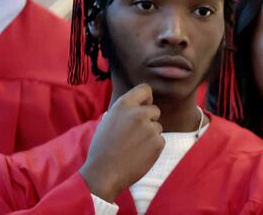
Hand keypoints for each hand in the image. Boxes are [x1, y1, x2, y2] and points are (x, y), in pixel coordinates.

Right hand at [80, 84, 164, 200]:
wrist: (104, 172)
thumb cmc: (102, 147)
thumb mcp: (108, 120)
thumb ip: (124, 111)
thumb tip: (138, 105)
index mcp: (124, 105)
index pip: (145, 89)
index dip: (146, 98)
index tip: (144, 105)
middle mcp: (138, 113)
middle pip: (155, 109)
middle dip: (149, 119)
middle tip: (135, 133)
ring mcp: (150, 128)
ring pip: (157, 126)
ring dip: (150, 134)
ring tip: (134, 146)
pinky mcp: (158, 143)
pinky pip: (160, 140)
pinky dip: (153, 147)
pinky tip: (139, 154)